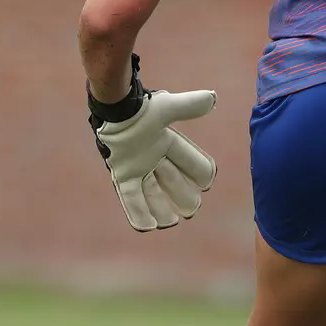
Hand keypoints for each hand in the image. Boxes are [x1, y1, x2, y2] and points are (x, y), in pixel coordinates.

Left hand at [88, 56, 216, 231]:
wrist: (112, 109)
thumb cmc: (139, 108)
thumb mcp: (166, 108)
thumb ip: (188, 106)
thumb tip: (213, 98)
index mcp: (168, 141)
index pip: (189, 160)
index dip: (200, 171)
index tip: (208, 181)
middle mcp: (154, 157)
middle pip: (174, 181)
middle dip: (184, 196)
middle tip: (192, 208)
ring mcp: (137, 167)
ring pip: (153, 193)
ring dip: (162, 208)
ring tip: (172, 222)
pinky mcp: (122, 174)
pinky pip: (132, 197)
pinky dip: (139, 212)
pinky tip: (148, 227)